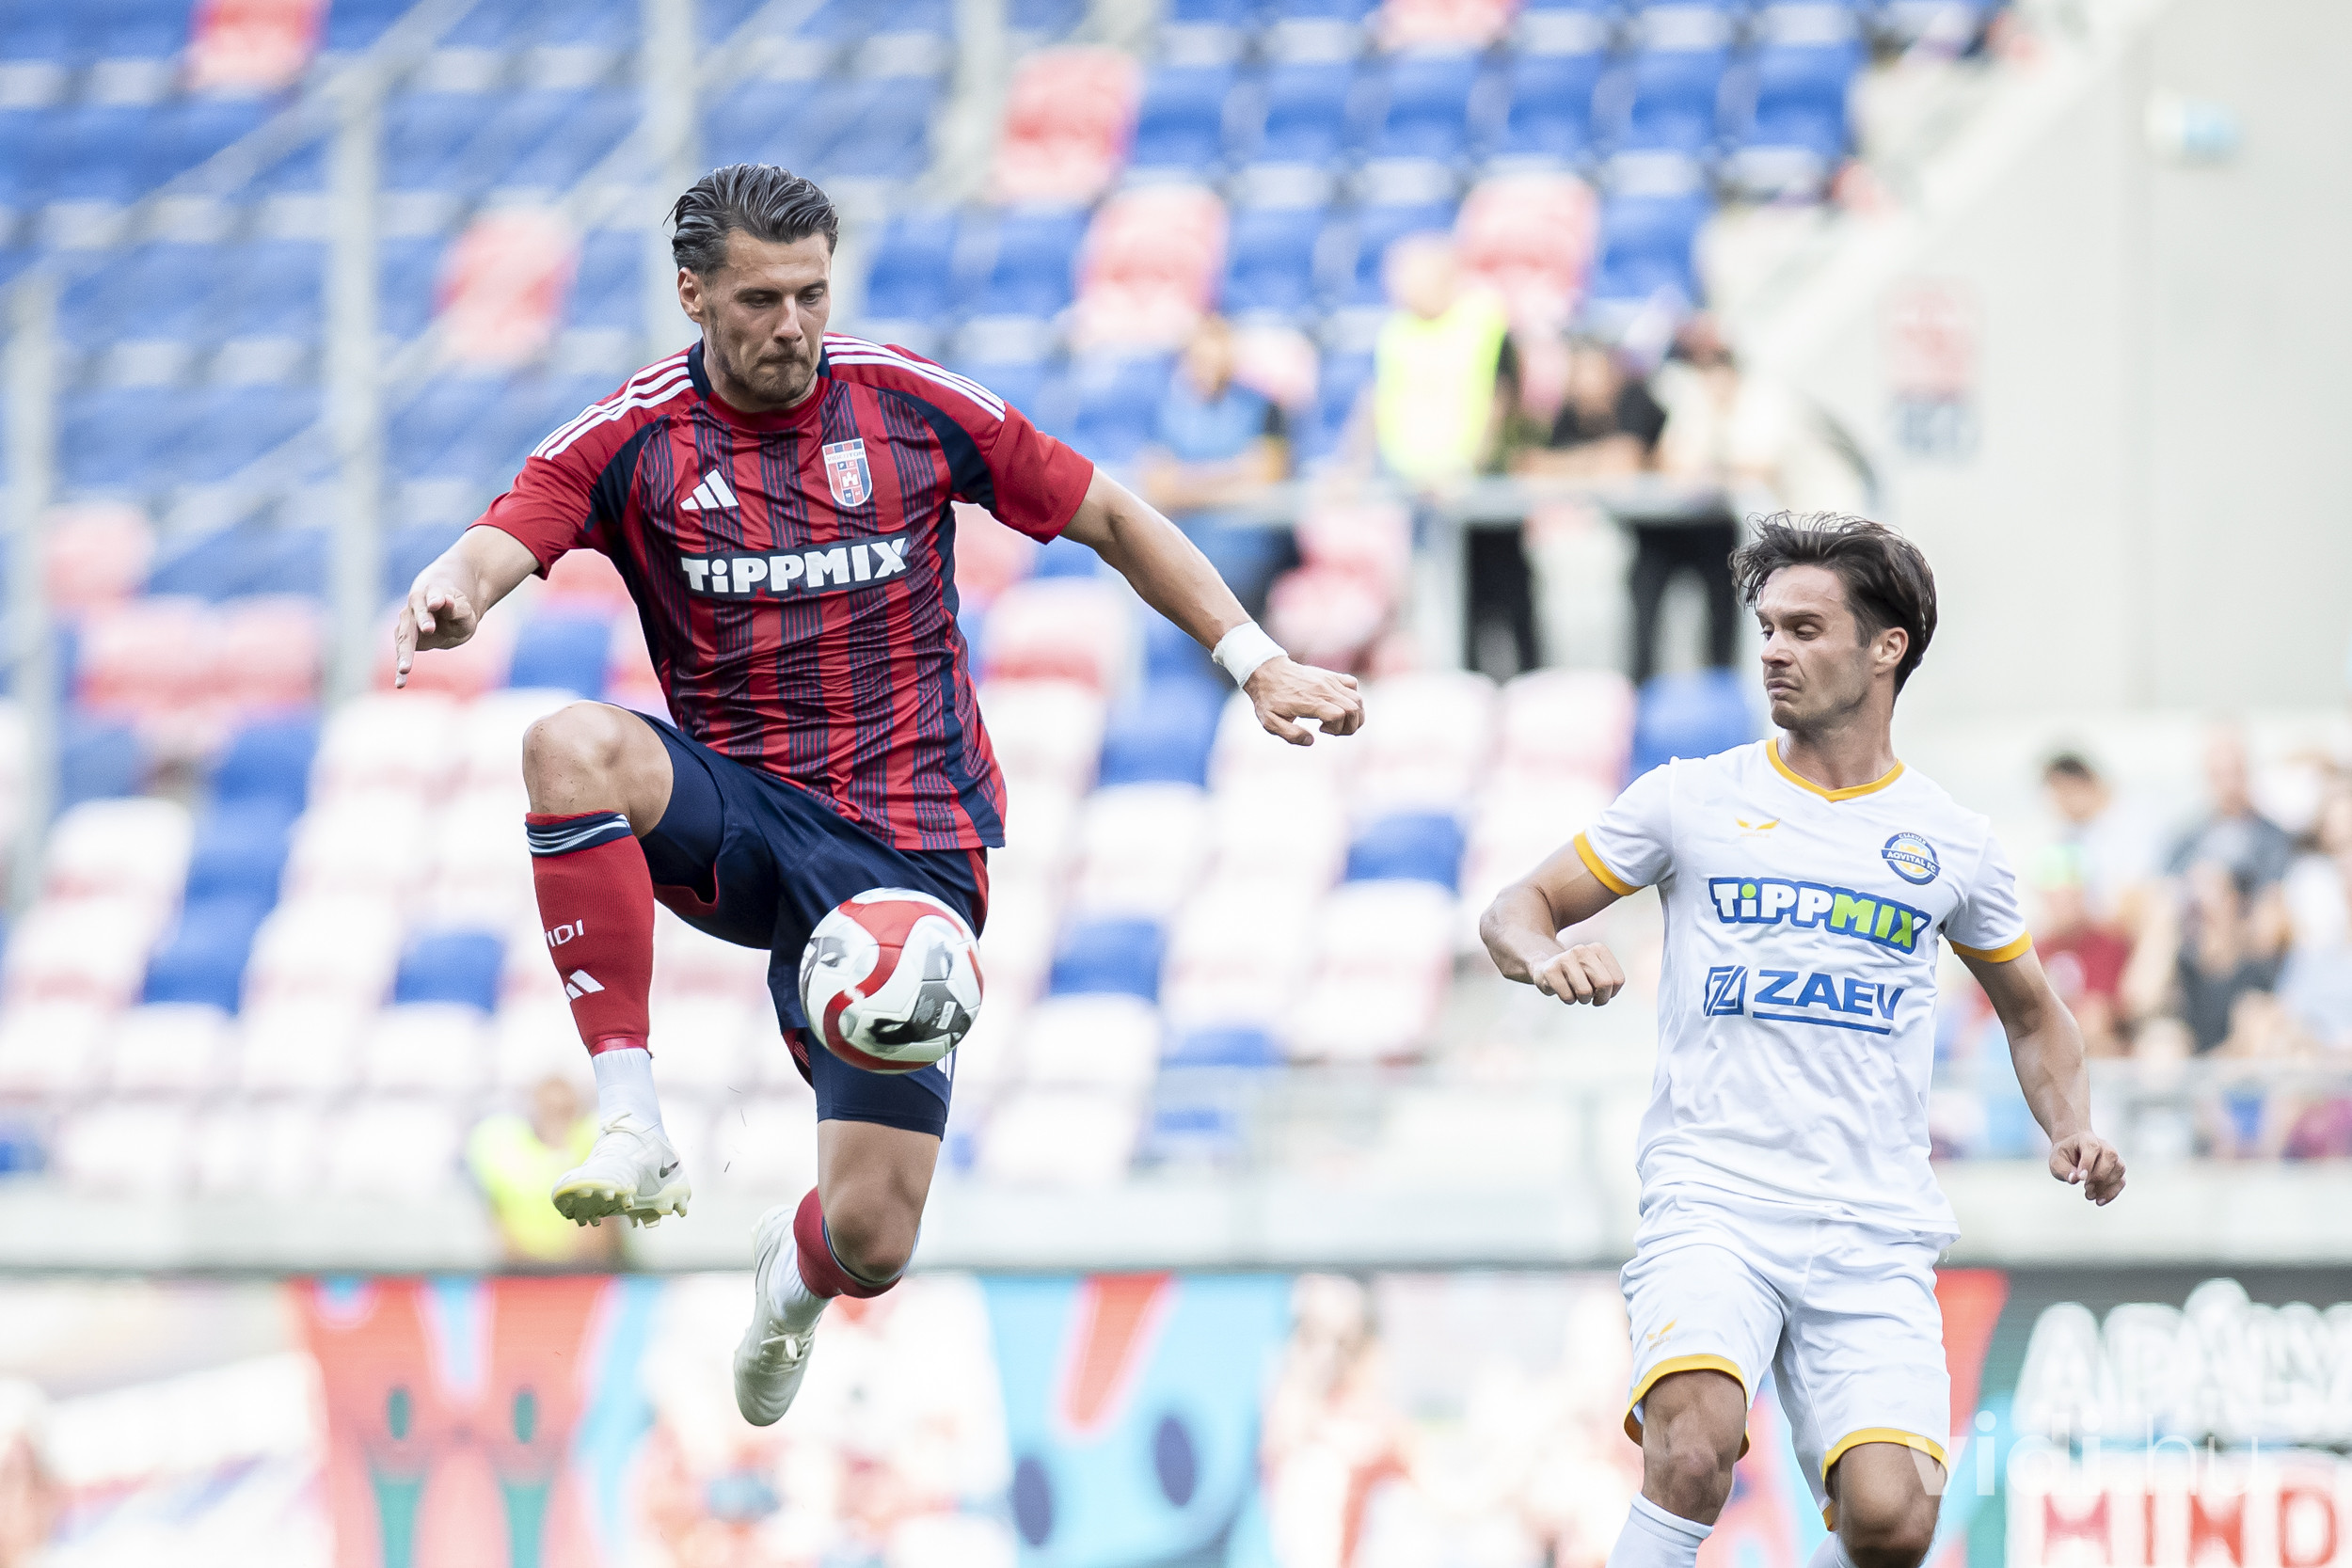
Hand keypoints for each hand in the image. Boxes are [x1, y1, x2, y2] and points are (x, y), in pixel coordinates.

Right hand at [392, 578, 478, 688]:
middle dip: (422, 622)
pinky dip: (401, 668)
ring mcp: (406, 622)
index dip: (436, 599)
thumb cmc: (457, 610)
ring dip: (404, 653)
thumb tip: (445, 602)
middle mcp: (415, 605)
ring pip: (404, 637)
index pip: (434, 595)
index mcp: (432, 593)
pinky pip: (402, 653)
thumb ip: (456, 608)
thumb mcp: (464, 611)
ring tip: (405, 669)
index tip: (437, 603)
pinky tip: (400, 683)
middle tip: (429, 629)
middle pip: (416, 615)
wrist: (445, 611)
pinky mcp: (404, 638)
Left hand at [1245, 657, 1364, 745]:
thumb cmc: (1268, 699)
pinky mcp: (1330, 676)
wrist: (1267, 672)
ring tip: (1337, 720)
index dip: (1336, 729)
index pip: (1339, 715)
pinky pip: (1352, 684)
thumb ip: (1290, 735)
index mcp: (1310, 702)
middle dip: (1349, 726)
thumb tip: (1311, 740)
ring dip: (1354, 715)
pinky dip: (1352, 697)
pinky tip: (1338, 705)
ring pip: (1357, 699)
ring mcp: (1329, 681)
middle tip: (1331, 729)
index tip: (1320, 729)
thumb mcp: (1270, 722)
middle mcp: (1324, 690)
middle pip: (1354, 709)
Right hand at [1532, 942, 1624, 1005]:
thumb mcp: (1599, 972)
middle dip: (1601, 998)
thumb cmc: (1579, 975)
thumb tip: (1608, 992)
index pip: (1618, 980)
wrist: (1547, 967)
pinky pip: (1567, 997)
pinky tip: (1563, 990)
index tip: (1602, 992)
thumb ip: (1611, 981)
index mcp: (1598, 949)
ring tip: (1577, 993)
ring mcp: (1564, 959)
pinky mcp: (1550, 971)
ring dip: (1583, 1000)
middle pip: (1604, 984)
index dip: (1611, 993)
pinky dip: (1568, 1000)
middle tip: (1593, 999)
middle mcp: (1582, 950)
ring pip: (1585, 992)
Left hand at [2048, 1131, 2124, 1204]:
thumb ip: (2064, 1169)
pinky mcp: (2117, 1170)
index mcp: (2086, 1139)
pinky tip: (2099, 1201)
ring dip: (2105, 1186)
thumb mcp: (2056, 1161)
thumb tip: (2074, 1179)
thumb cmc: (2064, 1155)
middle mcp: (2104, 1146)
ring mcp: (2113, 1157)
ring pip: (2119, 1169)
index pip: (2092, 1147)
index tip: (2080, 1179)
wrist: (2072, 1151)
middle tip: (2085, 1188)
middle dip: (2099, 1176)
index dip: (2088, 1163)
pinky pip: (2121, 1181)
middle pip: (2110, 1157)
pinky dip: (2112, 1193)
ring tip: (2088, 1195)